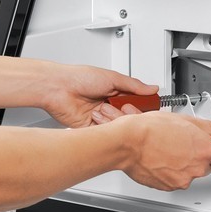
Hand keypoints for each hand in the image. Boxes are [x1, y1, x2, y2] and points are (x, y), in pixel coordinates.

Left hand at [42, 64, 157, 127]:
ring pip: (118, 126)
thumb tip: (152, 88)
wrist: (58, 88)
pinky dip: (105, 127)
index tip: (149, 107)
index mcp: (115, 93)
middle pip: (128, 116)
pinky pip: (105, 133)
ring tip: (105, 108)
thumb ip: (134, 86)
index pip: (135, 103)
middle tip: (125, 107)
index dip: (142, 106)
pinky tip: (100, 118)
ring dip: (114, 118)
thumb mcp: (113, 78)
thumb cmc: (79, 78)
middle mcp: (109, 105)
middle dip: (128, 113)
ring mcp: (100, 117)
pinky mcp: (91, 128)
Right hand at [115, 112, 210, 190]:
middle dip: (199, 157)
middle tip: (185, 144)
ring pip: (190, 173)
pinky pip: (175, 180)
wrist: (127, 143)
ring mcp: (183, 179)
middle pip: (207, 166)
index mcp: (205, 150)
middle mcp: (197, 167)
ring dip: (183, 164)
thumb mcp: (184, 120)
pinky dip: (171, 172)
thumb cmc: (151, 129)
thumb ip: (209, 127)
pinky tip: (161, 158)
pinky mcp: (169, 186)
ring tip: (169, 149)